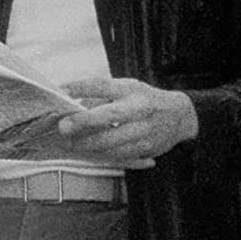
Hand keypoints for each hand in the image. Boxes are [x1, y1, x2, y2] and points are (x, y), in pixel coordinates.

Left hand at [58, 78, 199, 168]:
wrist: (179, 117)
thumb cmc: (147, 100)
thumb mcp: (127, 88)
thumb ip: (101, 96)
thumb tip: (70, 103)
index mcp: (132, 89)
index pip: (104, 85)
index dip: (81, 87)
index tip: (61, 91)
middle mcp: (139, 109)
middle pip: (109, 115)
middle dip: (84, 122)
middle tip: (63, 126)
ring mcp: (143, 131)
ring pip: (111, 141)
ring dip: (85, 144)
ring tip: (67, 144)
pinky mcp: (144, 149)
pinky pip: (117, 154)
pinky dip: (98, 154)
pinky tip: (85, 152)